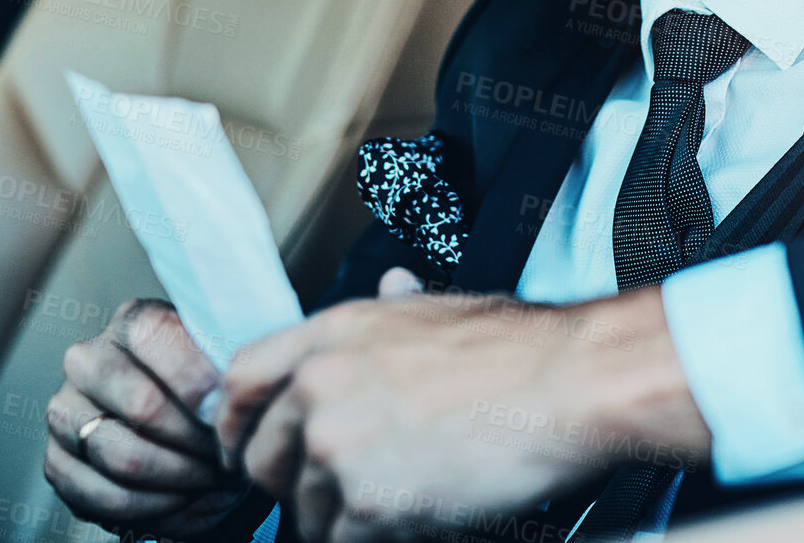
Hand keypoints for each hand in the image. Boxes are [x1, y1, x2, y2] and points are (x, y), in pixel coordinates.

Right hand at [45, 299, 249, 535]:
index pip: (153, 334)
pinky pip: (105, 495)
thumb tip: (234, 382)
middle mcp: (87, 360)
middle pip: (142, 403)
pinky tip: (183, 497)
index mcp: (132, 322)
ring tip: (213, 477)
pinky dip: (154, 505)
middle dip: (195, 438)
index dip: (197, 376)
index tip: (230, 406)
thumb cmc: (210, 397)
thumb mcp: (224, 366)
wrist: (188, 440)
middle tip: (228, 453)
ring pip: (123, 455)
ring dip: (180, 476)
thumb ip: (226, 362)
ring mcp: (65, 411)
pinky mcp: (56, 461)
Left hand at [214, 272, 709, 541]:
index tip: (249, 446)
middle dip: (291, 481)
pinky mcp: (366, 503)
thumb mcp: (440, 308)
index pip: (238, 381)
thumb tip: (392, 286)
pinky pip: (341, 542)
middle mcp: (319, 385)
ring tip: (402, 498)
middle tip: (341, 487)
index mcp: (331, 332)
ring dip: (342, 516)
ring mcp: (337, 446)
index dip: (237, 422)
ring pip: (303, 511)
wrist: (566, 383)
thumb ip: (395, 309)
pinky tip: (419, 517)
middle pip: (258, 457)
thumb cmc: (520, 346)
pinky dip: (374, 540)